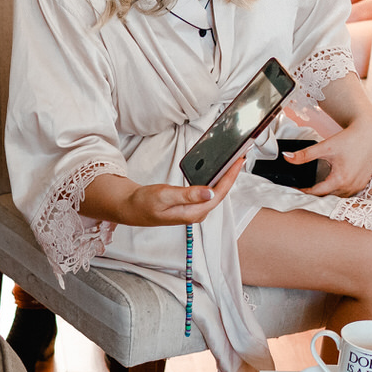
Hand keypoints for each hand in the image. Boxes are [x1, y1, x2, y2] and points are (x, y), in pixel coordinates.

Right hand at [119, 155, 244, 225]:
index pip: (218, 193)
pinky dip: (214, 181)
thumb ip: (187, 195)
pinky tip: (216, 173)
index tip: (238, 162)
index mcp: (193, 213)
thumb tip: (209, 193)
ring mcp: (194, 210)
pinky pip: (208, 193)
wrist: (131, 209)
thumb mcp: (164, 196)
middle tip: (239, 157)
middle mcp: (197, 213)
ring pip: (215, 192)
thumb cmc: (143, 203)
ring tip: (232, 163)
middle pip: (221, 193)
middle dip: (231, 175)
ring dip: (224, 178)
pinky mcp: (190, 206)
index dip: (230, 177)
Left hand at [286, 114, 371, 198]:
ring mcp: (358, 186)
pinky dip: (338, 191)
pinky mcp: (363, 183)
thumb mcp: (324, 147)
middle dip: (314, 194)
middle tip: (301, 188)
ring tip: (314, 189)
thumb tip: (287, 157)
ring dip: (326, 194)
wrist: (369, 133)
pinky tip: (330, 185)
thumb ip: (304, 155)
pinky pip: (347, 193)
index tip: (293, 188)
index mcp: (340, 179)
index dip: (303, 191)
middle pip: (327, 196)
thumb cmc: (350, 139)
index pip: (317, 192)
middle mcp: (351, 186)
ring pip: (338, 196)